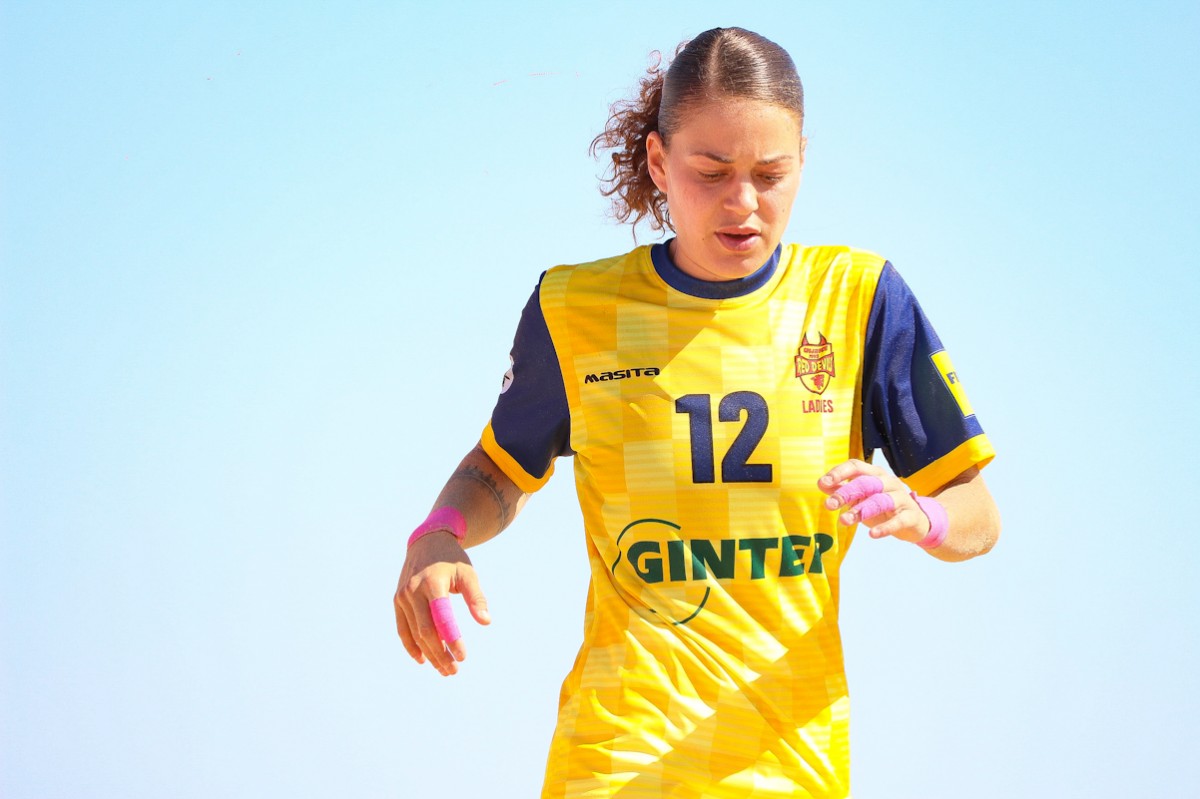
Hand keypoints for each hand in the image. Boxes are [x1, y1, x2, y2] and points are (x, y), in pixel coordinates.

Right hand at [393, 532, 490, 675]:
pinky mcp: (397, 601)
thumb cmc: (452, 560)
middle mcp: (413, 591)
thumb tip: (486, 621)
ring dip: (428, 654)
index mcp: (432, 583)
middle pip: (425, 631)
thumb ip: (477, 597)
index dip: (452, 639)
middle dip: (440, 654)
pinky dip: (411, 646)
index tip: (463, 656)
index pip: (442, 618)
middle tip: (454, 670)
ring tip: (444, 669)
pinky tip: (423, 659)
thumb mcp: (468, 574)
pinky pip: (402, 629)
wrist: (427, 543)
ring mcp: (402, 597)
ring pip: (414, 634)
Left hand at [817, 459, 930, 544]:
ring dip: (861, 510)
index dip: (839, 473)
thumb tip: (822, 483)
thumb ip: (843, 490)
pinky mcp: (910, 515)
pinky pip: (898, 520)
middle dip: (847, 492)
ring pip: (881, 501)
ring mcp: (901, 498)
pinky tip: (872, 534)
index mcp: (874, 474)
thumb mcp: (862, 497)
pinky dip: (885, 527)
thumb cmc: (883, 507)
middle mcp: (888, 482)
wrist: (916, 522)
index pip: (856, 466)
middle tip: (829, 505)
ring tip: (844, 521)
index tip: (823, 483)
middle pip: (866, 483)